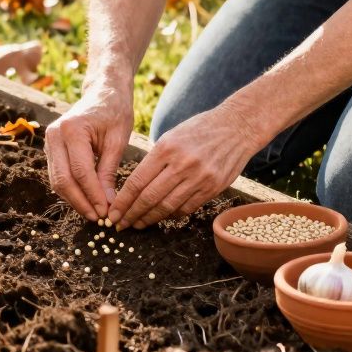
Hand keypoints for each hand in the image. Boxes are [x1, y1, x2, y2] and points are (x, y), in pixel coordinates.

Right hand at [44, 83, 133, 220]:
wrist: (103, 92)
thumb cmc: (115, 112)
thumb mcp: (118, 141)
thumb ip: (109, 172)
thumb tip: (108, 204)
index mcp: (72, 129)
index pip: (80, 172)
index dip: (92, 196)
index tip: (106, 213)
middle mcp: (54, 135)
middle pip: (63, 179)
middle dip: (81, 202)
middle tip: (98, 218)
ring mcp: (49, 141)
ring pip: (57, 181)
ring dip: (74, 200)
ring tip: (94, 213)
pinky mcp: (51, 148)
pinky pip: (57, 175)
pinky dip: (71, 190)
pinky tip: (86, 201)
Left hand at [109, 103, 263, 229]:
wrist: (238, 127)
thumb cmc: (199, 130)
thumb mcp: (172, 136)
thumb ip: (155, 160)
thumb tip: (135, 187)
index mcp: (166, 148)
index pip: (137, 182)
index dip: (122, 202)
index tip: (113, 213)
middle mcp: (181, 164)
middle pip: (149, 198)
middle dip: (131, 215)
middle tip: (120, 224)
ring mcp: (199, 178)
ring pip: (167, 207)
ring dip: (149, 219)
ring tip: (138, 224)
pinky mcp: (213, 188)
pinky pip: (187, 208)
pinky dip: (172, 215)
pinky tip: (162, 216)